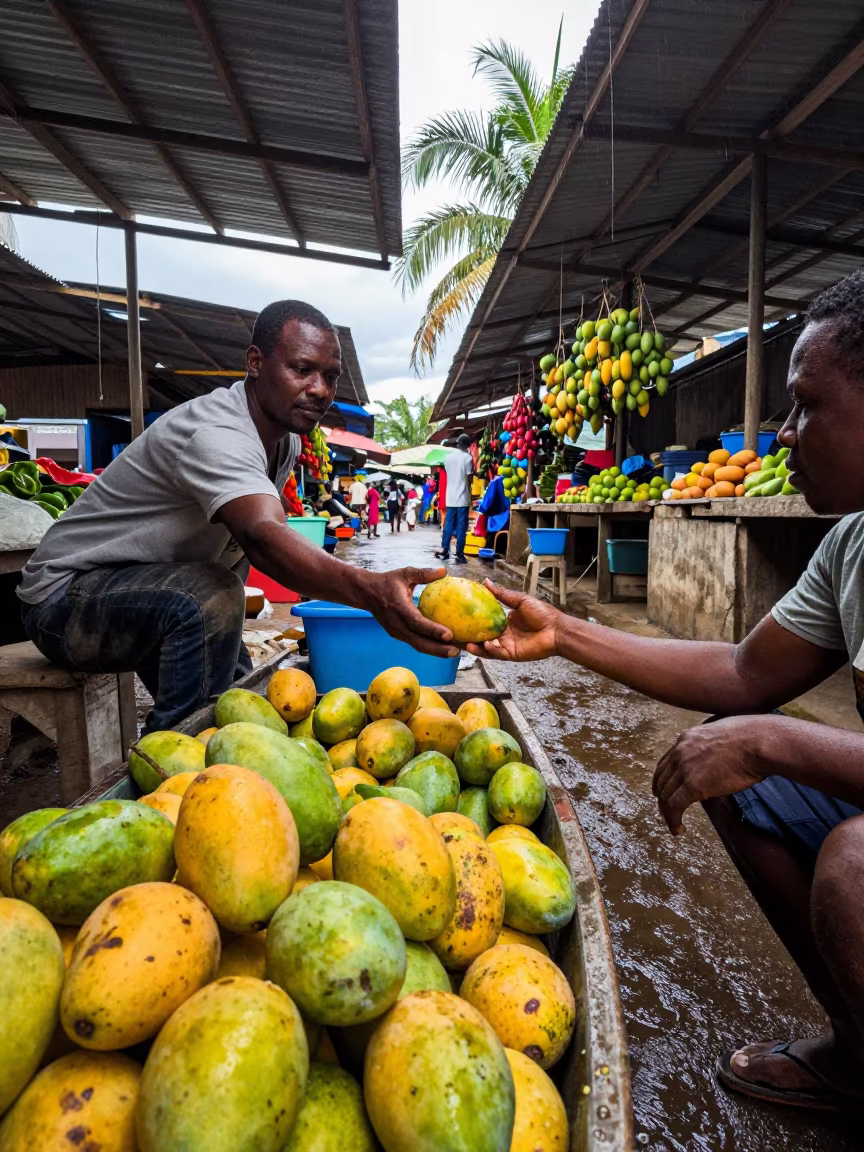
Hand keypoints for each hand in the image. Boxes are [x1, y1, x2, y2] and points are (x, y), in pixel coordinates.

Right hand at [365, 567, 458, 658]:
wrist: (366, 593)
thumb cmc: (387, 582)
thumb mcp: (405, 573)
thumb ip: (424, 573)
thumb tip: (444, 571)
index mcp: (399, 608)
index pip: (417, 622)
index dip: (433, 630)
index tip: (449, 635)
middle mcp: (397, 624)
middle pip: (419, 641)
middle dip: (438, 649)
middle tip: (457, 651)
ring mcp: (396, 632)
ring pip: (417, 645)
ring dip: (436, 651)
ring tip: (455, 652)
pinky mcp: (398, 635)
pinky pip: (415, 642)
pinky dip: (429, 647)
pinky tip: (444, 647)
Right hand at [465, 581, 561, 661]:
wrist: (557, 629)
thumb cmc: (542, 613)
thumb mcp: (520, 600)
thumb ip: (502, 594)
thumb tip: (485, 581)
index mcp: (504, 621)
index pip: (484, 622)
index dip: (472, 621)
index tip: (458, 616)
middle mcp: (503, 634)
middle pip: (481, 636)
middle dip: (468, 637)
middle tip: (454, 634)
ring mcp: (506, 645)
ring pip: (486, 648)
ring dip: (475, 647)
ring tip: (464, 643)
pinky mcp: (511, 654)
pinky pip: (497, 654)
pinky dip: (489, 650)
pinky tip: (484, 645)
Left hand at [652, 716, 768, 834]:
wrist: (758, 742)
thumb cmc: (753, 737)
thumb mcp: (723, 735)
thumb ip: (712, 746)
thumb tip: (718, 758)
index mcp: (687, 738)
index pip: (666, 762)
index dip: (663, 780)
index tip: (664, 792)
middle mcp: (680, 751)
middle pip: (662, 780)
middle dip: (662, 798)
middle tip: (666, 812)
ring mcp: (684, 767)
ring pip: (666, 795)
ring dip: (667, 812)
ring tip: (673, 824)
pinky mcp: (693, 785)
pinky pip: (674, 806)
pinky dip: (673, 820)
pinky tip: (678, 830)